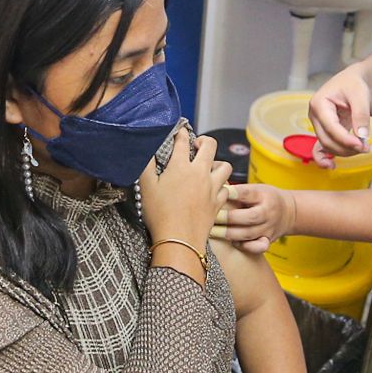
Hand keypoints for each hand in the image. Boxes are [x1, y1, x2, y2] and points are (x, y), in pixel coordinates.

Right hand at [139, 130, 231, 249]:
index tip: (178, 132)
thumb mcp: (145, 187)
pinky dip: (221, 186)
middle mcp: (200, 172)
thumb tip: (145, 150)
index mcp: (180, 166)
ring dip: (217, 163)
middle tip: (196, 146)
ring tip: (208, 167)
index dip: (180, 133)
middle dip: (204, 141)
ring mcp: (212, 187)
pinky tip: (213, 189)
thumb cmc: (159, 214)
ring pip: (225, 165)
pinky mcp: (218, 202)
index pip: (183, 140)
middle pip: (210, 145)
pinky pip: (226, 188)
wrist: (179, 240)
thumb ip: (145, 165)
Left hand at [210, 183, 295, 254]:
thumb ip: (238, 191)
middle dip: (229, 217)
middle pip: (250, 217)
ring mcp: (268, 229)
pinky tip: (231, 242)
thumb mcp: (256, 188)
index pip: (249, 194)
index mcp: (264, 196)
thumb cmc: (265, 198)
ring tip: (212, 231)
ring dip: (229, 234)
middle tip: (211, 217)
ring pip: (249, 234)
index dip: (234, 193)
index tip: (221, 193)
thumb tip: (214, 188)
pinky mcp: (267, 241)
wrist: (288, 212)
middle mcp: (268, 213)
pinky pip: (256, 247)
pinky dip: (244, 246)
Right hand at [309, 64, 371, 158]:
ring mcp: (317, 125)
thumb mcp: (360, 95)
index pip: (331, 127)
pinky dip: (324, 159)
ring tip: (363, 147)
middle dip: (347, 147)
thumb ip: (361, 115)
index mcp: (319, 103)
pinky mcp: (322, 131)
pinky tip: (332, 166)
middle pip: (327, 139)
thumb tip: (362, 136)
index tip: (361, 145)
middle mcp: (314, 115)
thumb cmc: (354, 84)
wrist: (352, 83)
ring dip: (344, 151)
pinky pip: (319, 148)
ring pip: (327, 145)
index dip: (345, 139)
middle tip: (366, 147)